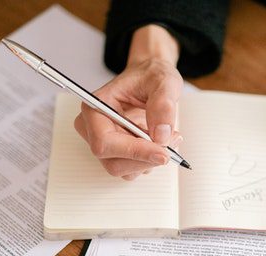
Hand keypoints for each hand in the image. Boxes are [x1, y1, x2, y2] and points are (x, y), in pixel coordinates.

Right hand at [74, 25, 182, 179]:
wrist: (151, 79)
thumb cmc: (151, 76)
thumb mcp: (164, 81)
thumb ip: (163, 104)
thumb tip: (161, 135)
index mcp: (95, 107)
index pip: (104, 142)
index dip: (133, 152)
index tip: (162, 152)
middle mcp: (93, 128)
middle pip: (113, 163)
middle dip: (146, 158)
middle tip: (173, 140)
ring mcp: (104, 143)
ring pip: (125, 170)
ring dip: (151, 160)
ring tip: (170, 136)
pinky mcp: (117, 153)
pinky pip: (133, 169)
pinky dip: (151, 160)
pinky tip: (161, 141)